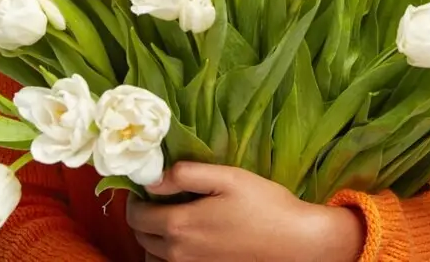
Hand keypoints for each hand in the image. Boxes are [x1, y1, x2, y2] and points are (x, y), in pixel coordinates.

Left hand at [124, 161, 365, 261]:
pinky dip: (167, 253)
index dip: (134, 198)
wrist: (295, 241)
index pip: (136, 216)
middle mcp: (181, 253)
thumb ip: (184, 175)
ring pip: (154, 256)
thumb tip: (152, 179)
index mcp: (181, 225)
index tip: (146, 183)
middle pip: (141, 237)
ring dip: (153, 236)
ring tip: (169, 214)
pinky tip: (185, 234)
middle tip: (157, 195)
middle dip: (141, 215)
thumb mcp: (225, 176)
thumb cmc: (262, 203)